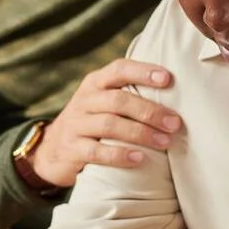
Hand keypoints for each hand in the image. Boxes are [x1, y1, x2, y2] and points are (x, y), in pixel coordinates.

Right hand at [31, 58, 180, 188]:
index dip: (143, 72)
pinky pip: (96, 152)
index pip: (119, 70)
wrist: (51, 149)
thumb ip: (128, 94)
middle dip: (149, 110)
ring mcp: (75, 125)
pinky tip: (139, 159)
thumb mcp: (102, 102)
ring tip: (164, 141)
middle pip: (118, 100)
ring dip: (140, 133)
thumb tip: (178, 95)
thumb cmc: (92, 122)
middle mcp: (84, 100)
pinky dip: (119, 155)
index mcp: (95, 83)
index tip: (168, 78)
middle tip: (175, 123)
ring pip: (109, 124)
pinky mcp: (72, 149)